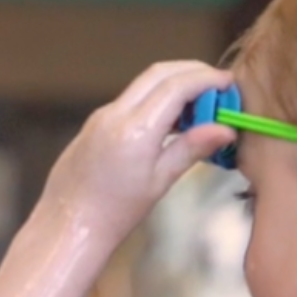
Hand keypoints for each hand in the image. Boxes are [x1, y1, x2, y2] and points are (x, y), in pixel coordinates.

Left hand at [37, 62, 236, 248]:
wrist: (67, 225)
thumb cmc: (115, 212)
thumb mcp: (159, 182)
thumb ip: (191, 149)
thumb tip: (226, 129)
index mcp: (135, 129)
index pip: (176, 86)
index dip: (206, 79)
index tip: (229, 83)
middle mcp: (114, 114)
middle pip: (158, 73)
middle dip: (192, 72)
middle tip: (218, 86)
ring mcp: (100, 116)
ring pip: (142, 84)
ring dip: (173, 84)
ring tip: (199, 106)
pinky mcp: (93, 125)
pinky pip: (129, 100)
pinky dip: (154, 98)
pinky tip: (171, 121)